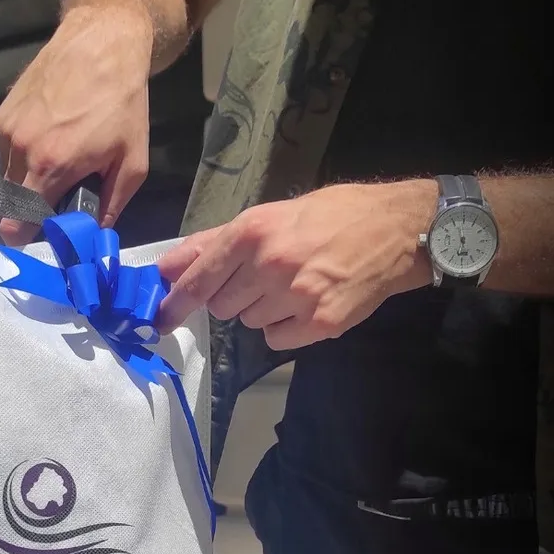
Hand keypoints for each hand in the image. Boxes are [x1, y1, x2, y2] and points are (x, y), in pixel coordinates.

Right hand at [0, 5, 153, 244]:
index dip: (27, 234)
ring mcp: (7, 128)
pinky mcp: (2, 113)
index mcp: (50, 165)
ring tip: (62, 164)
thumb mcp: (132, 164)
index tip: (41, 237)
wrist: (101, 44)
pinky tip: (52, 141)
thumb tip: (97, 235)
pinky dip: (26, 157)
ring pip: (9, 177)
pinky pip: (8, 152)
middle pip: (13, 202)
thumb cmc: (123, 105)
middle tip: (62, 202)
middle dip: (33, 209)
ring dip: (30, 181)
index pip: (17, 220)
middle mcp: (20, 148)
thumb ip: (113, 206)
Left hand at [155, 181, 435, 348]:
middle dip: (235, 296)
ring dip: (262, 310)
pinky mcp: (320, 323)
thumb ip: (216, 243)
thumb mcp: (271, 215)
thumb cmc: (332, 216)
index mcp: (254, 232)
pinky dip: (285, 327)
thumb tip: (169, 266)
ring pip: (250, 322)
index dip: (175, 302)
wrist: (394, 231)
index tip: (159, 318)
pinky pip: (277, 338)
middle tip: (264, 278)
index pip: (200, 278)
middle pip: (223, 306)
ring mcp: (297, 297)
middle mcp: (271, 264)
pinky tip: (306, 304)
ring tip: (293, 285)